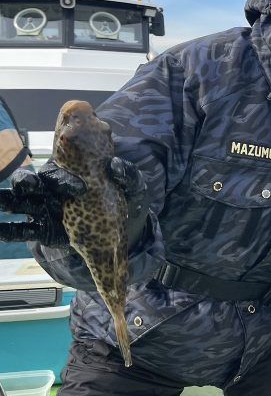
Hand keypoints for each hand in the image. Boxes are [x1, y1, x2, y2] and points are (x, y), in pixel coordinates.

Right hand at [0, 157, 149, 248]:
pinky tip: (1, 230)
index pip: (59, 168)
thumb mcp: (132, 187)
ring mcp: (46, 209)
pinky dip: (8, 230)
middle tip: (32, 186)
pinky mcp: (43, 230)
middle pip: (32, 180)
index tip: (79, 187)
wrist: (123, 230)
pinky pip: (21, 230)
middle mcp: (53, 189)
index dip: (63, 176)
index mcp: (72, 174)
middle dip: (28, 182)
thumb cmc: (124, 200)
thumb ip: (127, 175)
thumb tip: (116, 165)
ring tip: (0, 201)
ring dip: (8, 200)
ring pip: (20, 201)